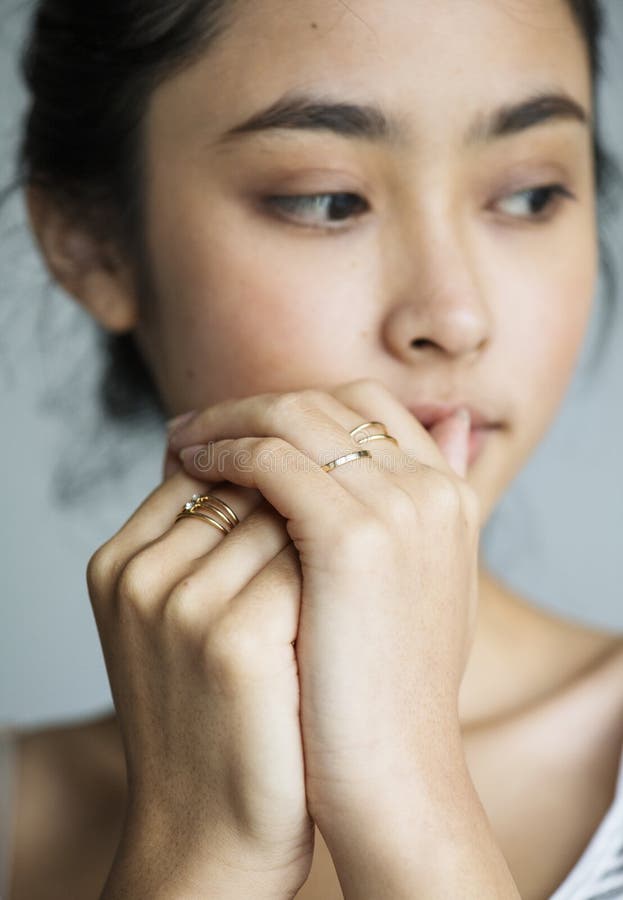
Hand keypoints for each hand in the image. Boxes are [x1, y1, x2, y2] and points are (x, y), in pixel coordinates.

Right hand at [86, 469, 313, 897]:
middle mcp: (141, 574)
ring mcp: (183, 605)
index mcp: (118, 562)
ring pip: (283, 514)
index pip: (202, 472)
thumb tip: (269, 473)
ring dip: (324, 533)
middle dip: (297, 504)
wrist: (211, 829)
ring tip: (343, 578)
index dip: (264, 486)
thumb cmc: (210, 717)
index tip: (303, 515)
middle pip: (244, 485)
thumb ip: (203, 545)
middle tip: (333, 544)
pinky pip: (308, 564)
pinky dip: (339, 574)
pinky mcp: (236, 641)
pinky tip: (351, 607)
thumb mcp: (177, 622)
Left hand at [167, 378, 479, 835]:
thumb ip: (400, 520)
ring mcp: (398, 507)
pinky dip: (225, 451)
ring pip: (293, 417)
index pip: (367, 407)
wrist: (395, 775)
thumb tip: (372, 475)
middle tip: (201, 424)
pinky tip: (191, 467)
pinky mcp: (353, 536)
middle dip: (256, 404)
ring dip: (228, 419)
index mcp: (450, 494)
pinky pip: (270, 459)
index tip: (245, 425)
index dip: (298, 407)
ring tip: (183, 440)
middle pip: (329, 401)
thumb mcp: (409, 588)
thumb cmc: (386, 690)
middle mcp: (432, 487)